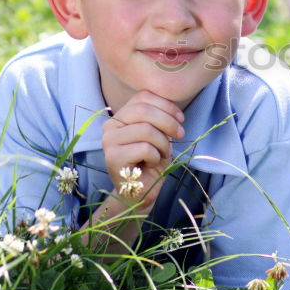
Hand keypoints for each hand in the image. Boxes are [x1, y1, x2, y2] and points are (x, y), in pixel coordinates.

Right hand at [101, 91, 185, 206]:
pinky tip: (151, 164)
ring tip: (162, 154)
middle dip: (168, 121)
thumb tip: (174, 107)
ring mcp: (109, 142)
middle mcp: (110, 126)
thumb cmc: (151, 161)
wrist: (141, 192)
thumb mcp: (159, 134)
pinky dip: (156, 156)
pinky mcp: (113, 158)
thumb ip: (160, 117)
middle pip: (143, 110)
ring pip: (146, 130)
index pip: (143, 96)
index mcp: (121, 115)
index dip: (166, 105)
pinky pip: (144, 148)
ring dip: (163, 143)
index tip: (180, 118)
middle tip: (179, 135)